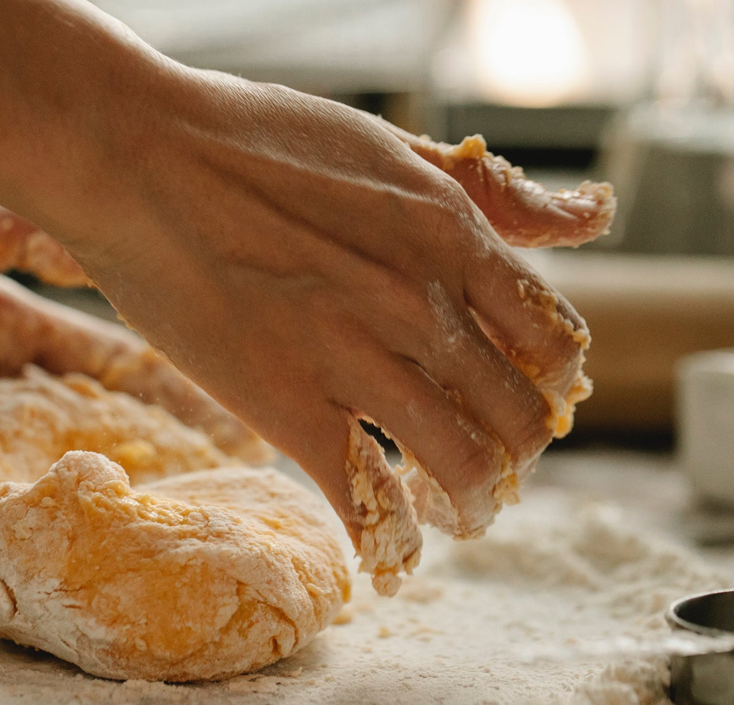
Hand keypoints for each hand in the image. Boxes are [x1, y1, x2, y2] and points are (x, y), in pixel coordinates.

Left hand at [0, 196, 265, 515]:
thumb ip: (7, 229)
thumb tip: (99, 233)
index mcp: (2, 324)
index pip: (106, 358)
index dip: (172, 380)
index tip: (239, 403)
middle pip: (91, 426)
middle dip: (161, 449)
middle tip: (237, 479)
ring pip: (47, 477)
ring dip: (105, 499)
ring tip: (179, 527)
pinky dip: (31, 536)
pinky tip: (79, 559)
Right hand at [61, 69, 606, 537]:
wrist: (140, 157)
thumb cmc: (251, 138)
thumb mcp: (391, 147)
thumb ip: (490, 192)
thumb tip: (593, 217)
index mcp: (453, 236)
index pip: (554, 344)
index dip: (549, 386)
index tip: (522, 399)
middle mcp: (422, 304)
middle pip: (519, 418)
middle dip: (515, 456)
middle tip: (488, 467)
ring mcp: (356, 359)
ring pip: (460, 468)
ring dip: (466, 506)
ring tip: (448, 514)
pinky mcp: (288, 407)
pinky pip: (363, 500)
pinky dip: (386, 543)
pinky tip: (385, 555)